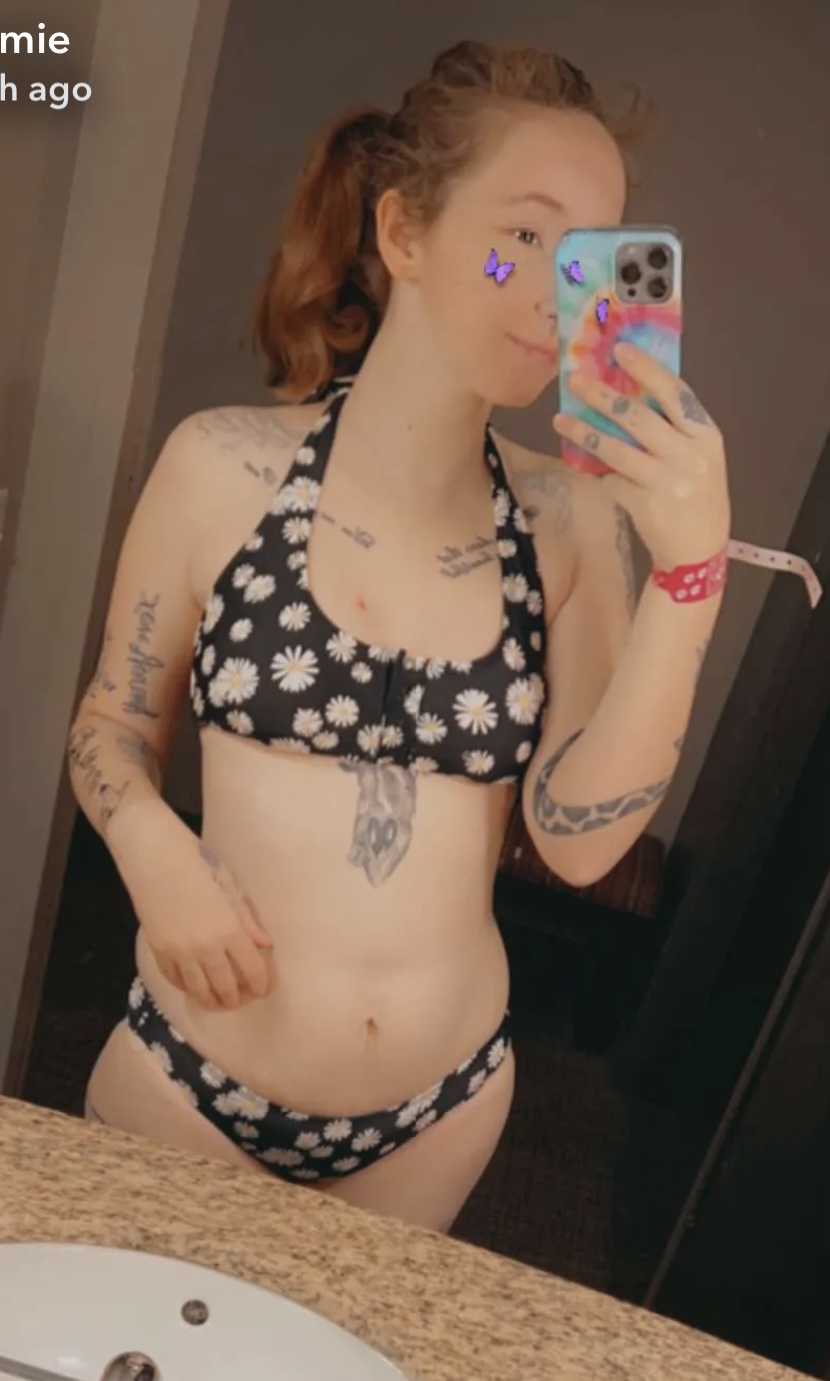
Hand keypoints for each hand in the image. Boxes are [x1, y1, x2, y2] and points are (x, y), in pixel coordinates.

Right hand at [118, 806, 273, 1010]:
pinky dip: (185, 986)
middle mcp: (205, 947)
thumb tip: (264, 944)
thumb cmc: (196, 861)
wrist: (152, 855)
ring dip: (210, 1000)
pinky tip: (193, 988)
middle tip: (240, 1001)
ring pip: (198, 988)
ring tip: (217, 1003)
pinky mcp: (158, 949)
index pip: (251, 968)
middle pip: (225, 984)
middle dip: (235, 997)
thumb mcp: (229, 885)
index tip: (262, 990)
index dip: (259, 983)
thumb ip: (246, 919)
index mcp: (229, 929)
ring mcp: (179, 951)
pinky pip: (174, 978)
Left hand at [553, 342, 731, 570]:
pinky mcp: (645, 504)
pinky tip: (586, 466)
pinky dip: (598, 472)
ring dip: (584, 432)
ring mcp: (667, 480)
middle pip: (637, 415)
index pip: (675, 392)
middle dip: (602, 395)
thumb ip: (673, 430)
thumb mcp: (698, 457)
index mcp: (706, 435)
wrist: (699, 551)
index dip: (646, 368)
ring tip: (562, 419)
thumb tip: (629, 395)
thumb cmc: (696, 496)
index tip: (620, 350)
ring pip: (616, 448)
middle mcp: (689, 454)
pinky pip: (611, 479)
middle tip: (575, 379)